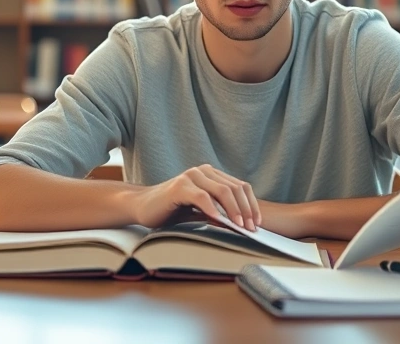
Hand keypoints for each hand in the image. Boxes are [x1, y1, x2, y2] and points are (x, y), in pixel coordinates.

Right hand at [132, 164, 260, 230]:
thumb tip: (241, 225)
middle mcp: (203, 171)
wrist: (142, 207)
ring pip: (222, 191)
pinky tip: (220, 221)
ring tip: (240, 226)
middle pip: (235, 188)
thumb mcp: (200, 211)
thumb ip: (218, 212)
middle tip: (252, 228)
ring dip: (235, 211)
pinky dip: (214, 210)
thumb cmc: (171, 210)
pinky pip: (202, 197)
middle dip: (246, 210)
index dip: (252, 204)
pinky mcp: (180, 186)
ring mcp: (191, 176)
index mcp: (211, 174)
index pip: (240, 186)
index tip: (257, 223)